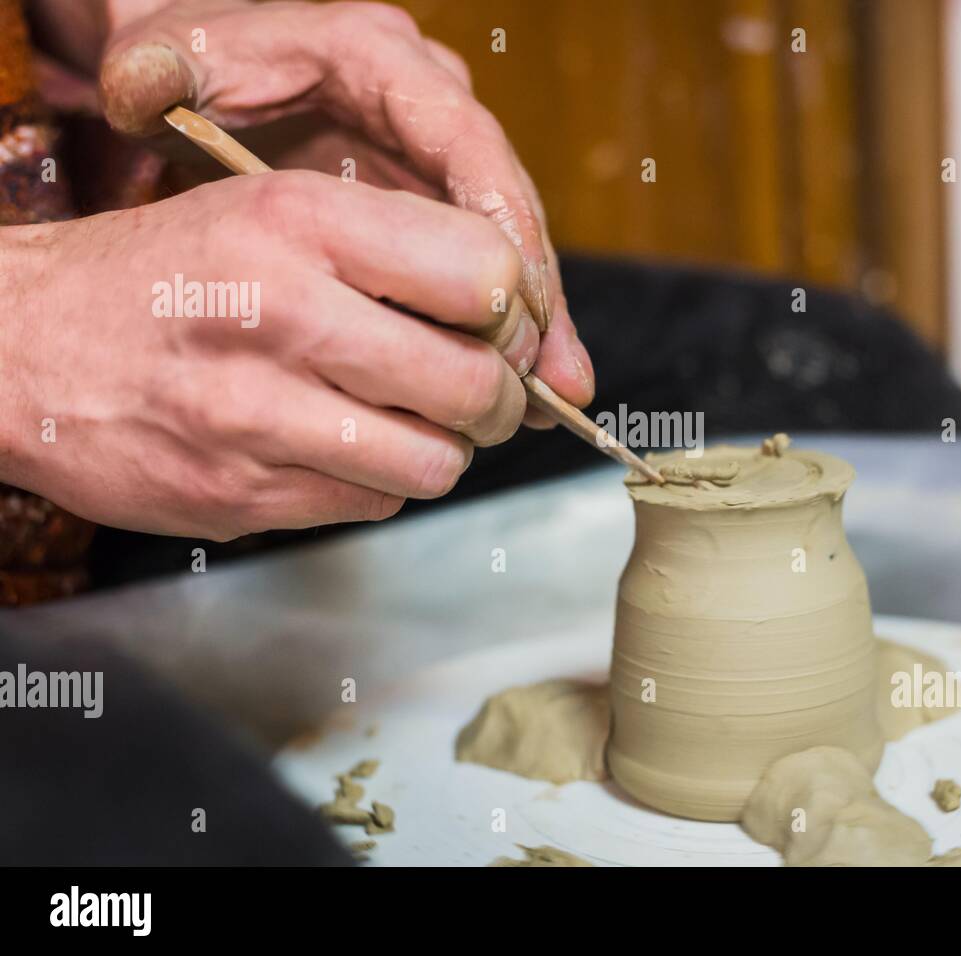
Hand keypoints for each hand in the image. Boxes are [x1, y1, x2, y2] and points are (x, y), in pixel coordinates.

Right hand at [0, 171, 536, 539]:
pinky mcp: (242, 494)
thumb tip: (518, 319)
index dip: (513, 311)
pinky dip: (379, 484)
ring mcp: (258, 415)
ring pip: (437, 461)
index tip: (499, 325)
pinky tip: (340, 448)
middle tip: (473, 389)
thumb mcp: (268, 211)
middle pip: (475, 382)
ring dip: (440, 449)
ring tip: (403, 420)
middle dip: (495, 397)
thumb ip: (392, 250)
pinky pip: (375, 504)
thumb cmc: (167, 275)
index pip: (485, 275)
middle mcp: (282, 313)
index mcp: (298, 221)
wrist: (20, 345)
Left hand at [96, 0, 593, 421]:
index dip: (503, 225)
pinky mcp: (436, 203)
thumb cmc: (192, 69)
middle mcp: (429, 103)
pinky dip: (501, 331)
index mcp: (378, 57)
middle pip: (506, 206)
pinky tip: (524, 389)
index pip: (465, 141)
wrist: (208, 73)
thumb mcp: (168, 64)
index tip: (518, 301)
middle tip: (548, 376)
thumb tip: (144, 92)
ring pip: (507, 244)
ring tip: (558, 398)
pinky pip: (483, 271)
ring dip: (532, 325)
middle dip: (532, 297)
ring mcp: (438, 157)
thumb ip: (161, 76)